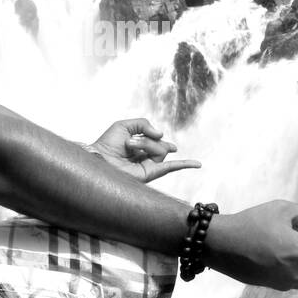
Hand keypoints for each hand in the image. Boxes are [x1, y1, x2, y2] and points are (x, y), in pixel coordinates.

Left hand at [86, 117, 200, 183]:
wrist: (99, 159)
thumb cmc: (106, 144)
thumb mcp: (124, 125)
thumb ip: (144, 123)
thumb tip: (161, 134)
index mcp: (139, 147)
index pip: (155, 139)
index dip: (153, 136)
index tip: (145, 138)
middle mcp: (145, 157)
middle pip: (159, 143)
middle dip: (146, 139)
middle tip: (128, 144)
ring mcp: (148, 166)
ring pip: (160, 149)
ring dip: (145, 144)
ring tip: (129, 147)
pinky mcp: (150, 173)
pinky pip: (171, 167)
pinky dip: (185, 165)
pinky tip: (198, 164)